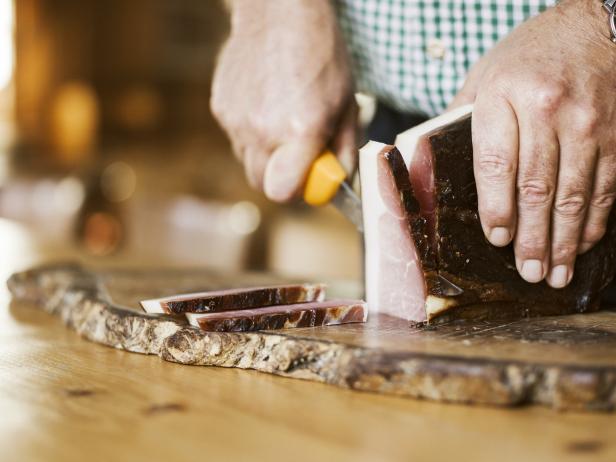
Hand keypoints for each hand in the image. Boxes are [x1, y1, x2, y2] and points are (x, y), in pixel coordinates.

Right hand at [211, 0, 356, 201]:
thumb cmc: (320, 55)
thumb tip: (338, 179)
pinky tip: (265, 103)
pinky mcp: (221, 108)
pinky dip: (250, 131)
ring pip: (247, 160)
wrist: (280, 13)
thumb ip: (342, 148)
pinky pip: (236, 137)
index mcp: (300, 131)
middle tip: (297, 157)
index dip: (296, 192)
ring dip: (266, 154)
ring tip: (281, 120)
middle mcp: (263, 130)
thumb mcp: (346, 102)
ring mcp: (237, 120)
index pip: (282, 192)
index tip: (308, 180)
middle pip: (261, 184)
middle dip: (280, 178)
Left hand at [450, 0, 615, 287]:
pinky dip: (593, 220)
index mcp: (504, 98)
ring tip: (555, 274)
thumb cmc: (529, 54)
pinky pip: (605, 186)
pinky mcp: (615, 134)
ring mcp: (586, 124)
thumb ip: (459, 117)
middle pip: (536, 188)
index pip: (496, 164)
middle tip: (528, 272)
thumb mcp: (484, 75)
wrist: (595, 24)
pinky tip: (583, 244)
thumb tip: (425, 156)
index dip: (496, 207)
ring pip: (573, 195)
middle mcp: (547, 112)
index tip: (497, 237)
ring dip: (563, 241)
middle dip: (532, 238)